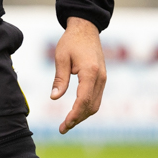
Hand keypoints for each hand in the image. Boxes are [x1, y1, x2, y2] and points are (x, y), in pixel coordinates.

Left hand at [50, 16, 105, 133]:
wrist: (86, 28)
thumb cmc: (71, 41)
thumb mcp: (61, 57)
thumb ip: (59, 79)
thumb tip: (54, 98)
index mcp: (90, 73)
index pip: (83, 101)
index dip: (74, 115)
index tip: (64, 125)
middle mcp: (100, 78)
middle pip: (91, 107)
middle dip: (77, 119)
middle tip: (63, 128)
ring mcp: (103, 79)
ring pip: (95, 105)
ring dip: (82, 115)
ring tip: (68, 123)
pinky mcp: (102, 78)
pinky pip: (96, 98)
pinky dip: (87, 108)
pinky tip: (76, 112)